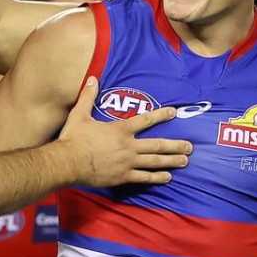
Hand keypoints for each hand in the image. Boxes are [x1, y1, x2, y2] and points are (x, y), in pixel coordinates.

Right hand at [59, 77, 191, 186]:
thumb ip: (88, 97)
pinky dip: (157, 177)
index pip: (146, 120)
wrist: (67, 162)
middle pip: (157, 145)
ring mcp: (127, 163)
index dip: (161, 115)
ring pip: (154, 162)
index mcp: (120, 130)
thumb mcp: (79, 115)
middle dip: (175, 145)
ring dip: (171, 161)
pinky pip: (144, 178)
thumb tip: (92, 78)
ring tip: (184, 161)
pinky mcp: (122, 177)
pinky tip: (167, 177)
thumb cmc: (73, 138)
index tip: (174, 112)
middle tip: (190, 146)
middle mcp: (128, 146)